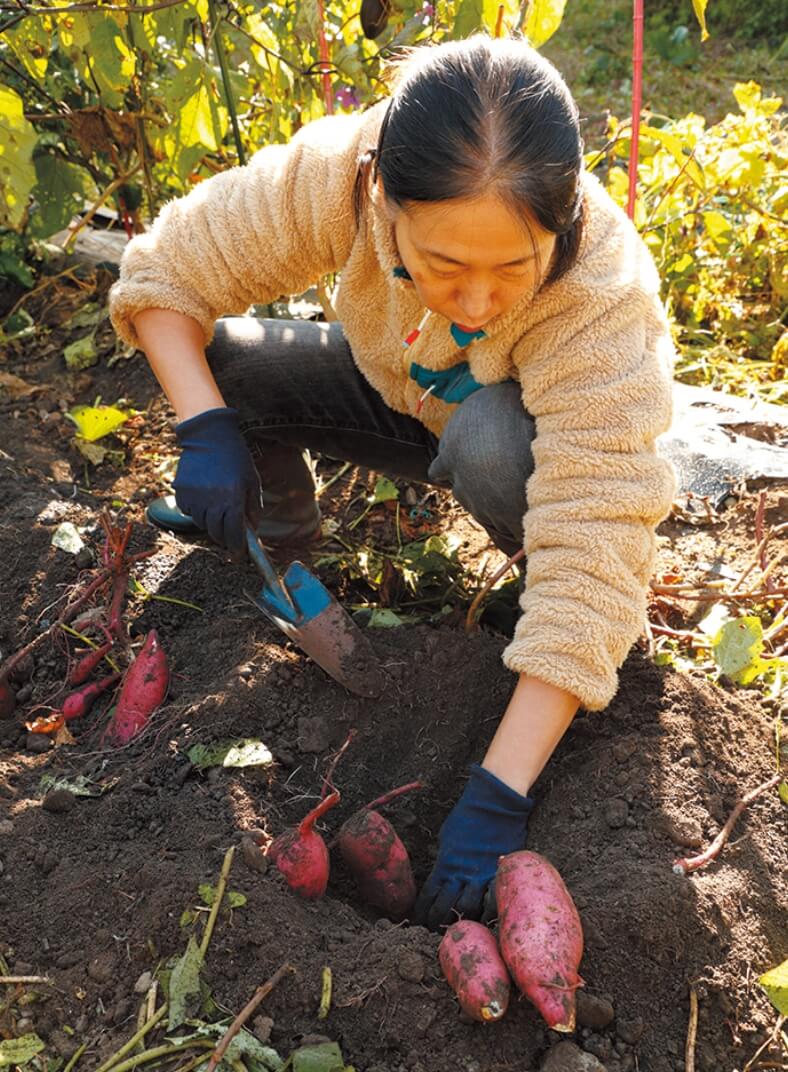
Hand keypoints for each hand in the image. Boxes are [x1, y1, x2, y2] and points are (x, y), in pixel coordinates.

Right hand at [172, 407, 262, 553]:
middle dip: (224, 538)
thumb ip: (253, 507)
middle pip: (216, 533)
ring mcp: (195, 497)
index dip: (237, 548)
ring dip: (211, 522)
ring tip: (217, 507)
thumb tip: (252, 530)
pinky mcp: (181, 492)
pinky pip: (189, 512)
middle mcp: (212, 501)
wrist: (209, 437)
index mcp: (233, 499)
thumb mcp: (252, 481)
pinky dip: (197, 510)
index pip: (234, 534)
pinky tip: (204, 496)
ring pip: (202, 524)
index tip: (239, 555)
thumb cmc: (235, 459)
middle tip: (229, 535)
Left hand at [412, 764, 534, 930]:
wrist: (493, 804)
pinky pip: (493, 901)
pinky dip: (488, 914)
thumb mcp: (447, 837)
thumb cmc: (467, 816)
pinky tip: (485, 923)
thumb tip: (443, 873)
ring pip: (467, 909)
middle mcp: (460, 874)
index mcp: (444, 864)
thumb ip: (445, 859)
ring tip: (457, 932)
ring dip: (460, 922)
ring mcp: (480, 877)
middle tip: (433, 934)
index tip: (416, 922)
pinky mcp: (498, 875)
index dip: (421, 911)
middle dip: (436, 922)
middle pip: (444, 907)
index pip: (428, 895)